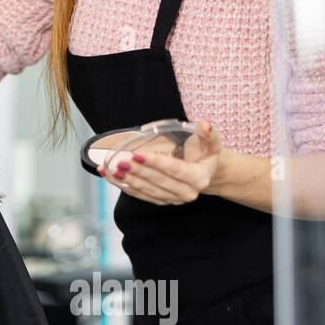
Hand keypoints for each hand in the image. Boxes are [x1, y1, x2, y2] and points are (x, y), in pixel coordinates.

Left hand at [99, 118, 223, 205]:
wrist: (207, 174)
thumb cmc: (206, 155)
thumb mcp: (212, 144)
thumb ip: (209, 134)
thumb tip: (204, 123)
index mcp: (199, 178)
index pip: (175, 170)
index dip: (156, 163)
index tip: (138, 154)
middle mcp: (187, 192)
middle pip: (159, 181)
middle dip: (138, 171)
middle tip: (121, 160)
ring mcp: (174, 199)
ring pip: (148, 190)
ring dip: (128, 180)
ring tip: (112, 169)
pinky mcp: (163, 201)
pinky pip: (142, 196)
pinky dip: (125, 186)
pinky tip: (112, 177)